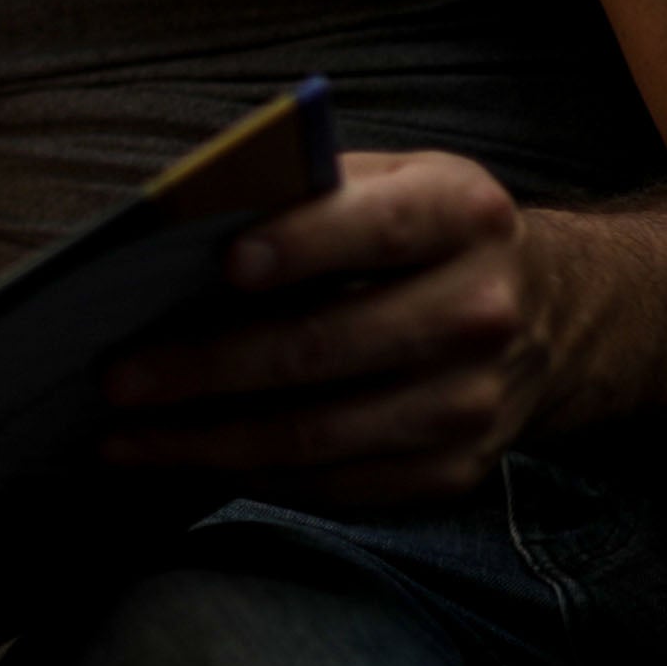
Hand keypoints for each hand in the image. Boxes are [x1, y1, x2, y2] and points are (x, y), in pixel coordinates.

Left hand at [98, 150, 536, 510]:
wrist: (548, 315)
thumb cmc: (425, 235)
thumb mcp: (392, 180)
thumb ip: (308, 190)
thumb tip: (186, 225)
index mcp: (464, 215)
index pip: (378, 229)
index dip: (302, 246)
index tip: (224, 263)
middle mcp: (480, 312)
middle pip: (326, 347)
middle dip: (208, 367)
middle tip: (118, 377)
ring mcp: (470, 402)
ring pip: (317, 435)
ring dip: (205, 442)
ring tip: (123, 438)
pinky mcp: (452, 471)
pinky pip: (333, 484)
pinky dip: (249, 476)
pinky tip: (186, 461)